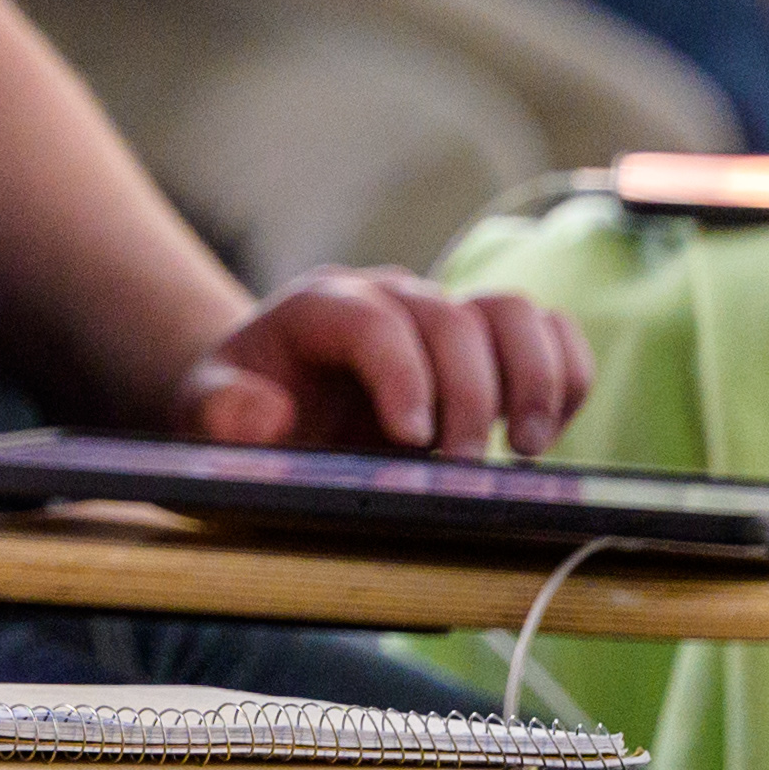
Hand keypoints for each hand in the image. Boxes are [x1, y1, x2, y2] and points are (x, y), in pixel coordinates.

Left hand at [173, 270, 593, 457]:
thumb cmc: (239, 407)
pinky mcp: (483, 347)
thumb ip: (221, 414)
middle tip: (461, 469)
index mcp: (318, 309)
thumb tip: (264, 416)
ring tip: (526, 449)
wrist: (264, 398)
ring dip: (533, 379)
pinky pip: (547, 333)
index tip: (413, 440)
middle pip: (452, 318)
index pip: (374, 321)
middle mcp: (389, 300)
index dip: (402, 375)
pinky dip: (564, 375)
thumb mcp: (204, 415)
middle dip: (467, 396)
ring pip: (513, 312)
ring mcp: (442, 318)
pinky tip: (548, 431)